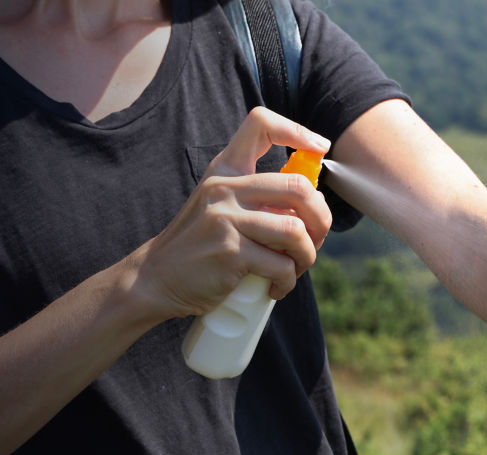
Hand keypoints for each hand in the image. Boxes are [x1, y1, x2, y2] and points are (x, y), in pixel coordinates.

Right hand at [136, 107, 331, 320]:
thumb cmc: (199, 245)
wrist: (156, 278)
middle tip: (315, 240)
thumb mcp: (219, 207)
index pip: (260, 124)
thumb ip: (256, 198)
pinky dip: (287, 282)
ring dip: (307, 257)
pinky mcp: (230, 252)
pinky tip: (276, 288)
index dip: (297, 130)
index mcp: (225, 171)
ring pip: (295, 231)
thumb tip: (312, 201)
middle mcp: (225, 188)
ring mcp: (226, 219)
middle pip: (299, 187)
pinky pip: (280, 266)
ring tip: (295, 269)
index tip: (319, 149)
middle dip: (321, 219)